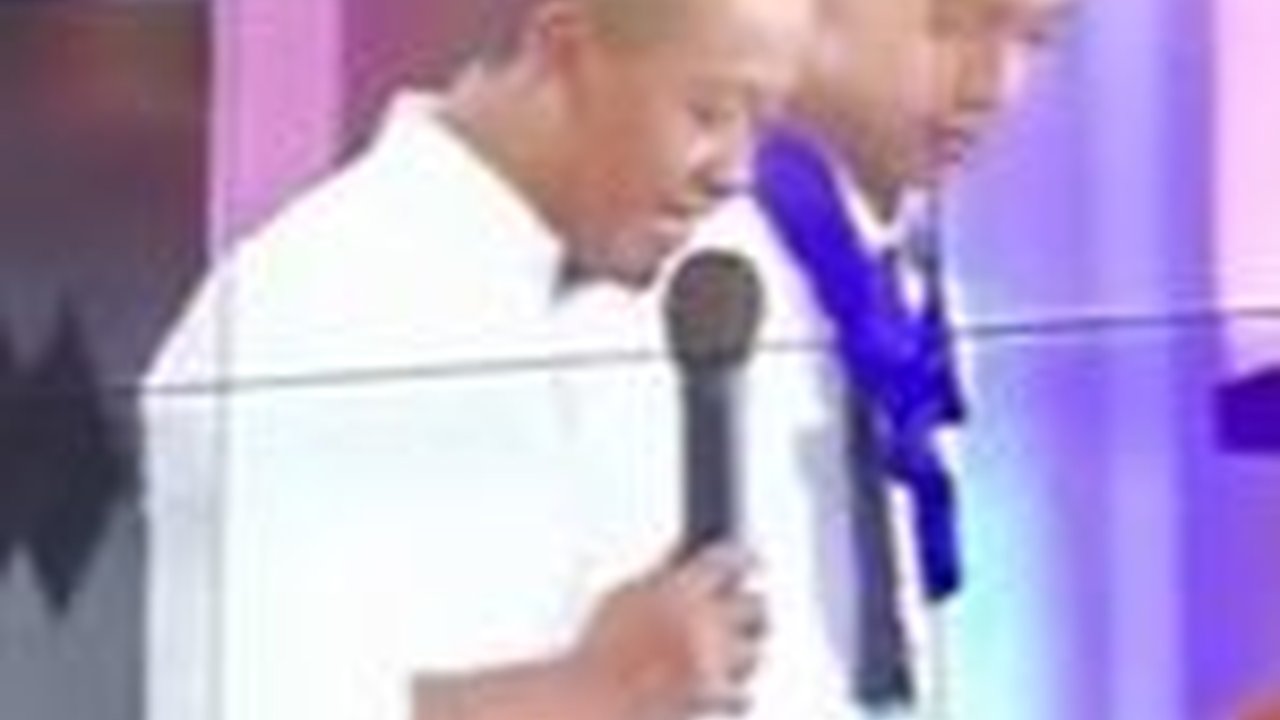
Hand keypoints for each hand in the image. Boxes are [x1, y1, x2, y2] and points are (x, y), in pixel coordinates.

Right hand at [569, 543, 766, 718]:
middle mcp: (704, 622)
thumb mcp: (623, 600)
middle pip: (756, 605)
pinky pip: (741, 693)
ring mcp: (713, 662)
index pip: (728, 559)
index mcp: (680, 588)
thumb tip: (686, 562)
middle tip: (745, 611)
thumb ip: (662, 579)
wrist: (591, 706)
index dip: (740, 558)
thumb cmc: (599, 658)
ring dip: (739, 656)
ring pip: (754, 653)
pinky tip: (711, 691)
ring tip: (714, 660)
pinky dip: (729, 694)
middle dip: (749, 610)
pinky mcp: (716, 697)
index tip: (747, 560)